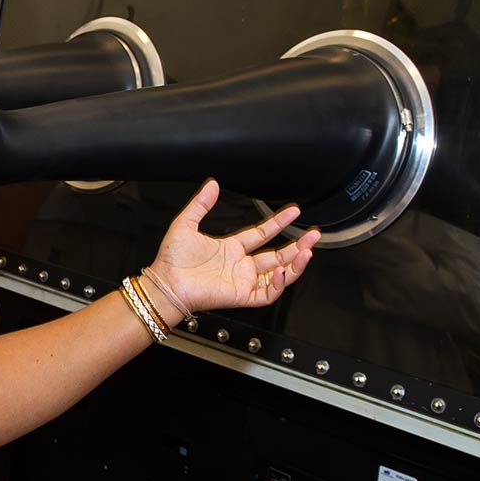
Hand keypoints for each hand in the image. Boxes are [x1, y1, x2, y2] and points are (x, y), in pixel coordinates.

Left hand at [148, 180, 319, 318]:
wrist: (166, 282)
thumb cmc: (171, 259)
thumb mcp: (186, 224)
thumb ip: (201, 204)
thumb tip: (212, 185)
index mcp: (231, 249)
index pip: (262, 234)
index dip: (278, 223)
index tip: (293, 212)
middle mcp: (240, 265)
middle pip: (277, 255)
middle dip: (297, 245)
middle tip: (314, 235)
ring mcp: (243, 280)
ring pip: (278, 274)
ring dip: (295, 264)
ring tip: (308, 250)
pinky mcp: (242, 295)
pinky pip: (267, 292)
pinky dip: (278, 283)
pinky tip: (284, 270)